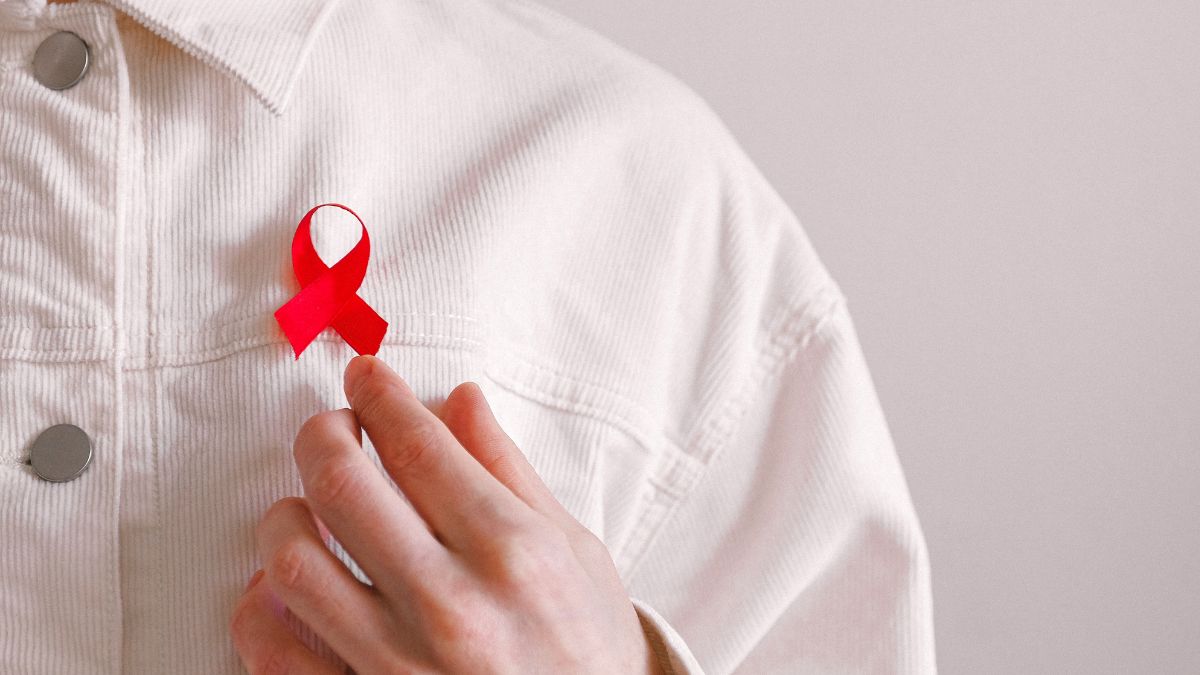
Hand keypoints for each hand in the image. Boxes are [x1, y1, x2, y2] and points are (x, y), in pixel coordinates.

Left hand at [231, 355, 664, 674]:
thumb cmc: (588, 650)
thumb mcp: (576, 551)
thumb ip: (509, 472)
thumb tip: (459, 399)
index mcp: (512, 553)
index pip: (418, 446)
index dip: (380, 396)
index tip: (365, 377)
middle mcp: (452, 607)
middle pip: (341, 486)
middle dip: (323, 435)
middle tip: (332, 429)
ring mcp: (399, 667)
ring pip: (292, 566)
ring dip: (286, 520)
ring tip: (308, 511)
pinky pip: (273, 654)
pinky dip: (261, 611)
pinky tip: (284, 589)